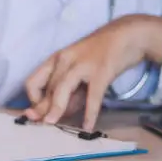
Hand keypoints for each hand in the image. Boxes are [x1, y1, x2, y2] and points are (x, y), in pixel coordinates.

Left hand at [24, 14, 161, 129]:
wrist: (129, 34)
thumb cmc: (101, 54)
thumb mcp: (78, 70)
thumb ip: (67, 92)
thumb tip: (55, 116)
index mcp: (56, 59)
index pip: (32, 83)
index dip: (33, 101)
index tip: (39, 112)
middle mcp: (65, 60)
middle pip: (47, 90)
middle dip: (45, 109)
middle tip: (48, 123)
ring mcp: (83, 65)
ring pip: (61, 90)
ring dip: (55, 109)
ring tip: (51, 124)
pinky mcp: (102, 71)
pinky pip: (92, 96)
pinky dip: (89, 113)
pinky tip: (88, 126)